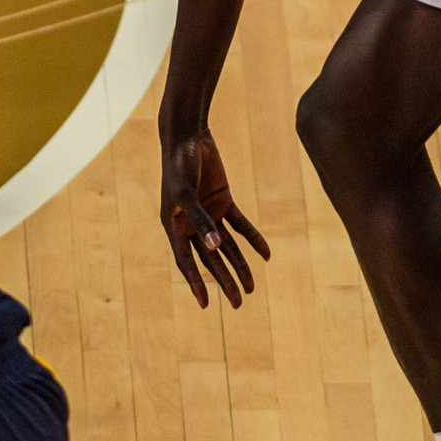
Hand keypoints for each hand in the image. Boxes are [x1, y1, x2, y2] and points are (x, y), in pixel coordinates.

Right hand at [159, 131, 270, 306]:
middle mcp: (191, 223)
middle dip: (224, 280)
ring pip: (227, 246)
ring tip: (252, 287)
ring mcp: (209, 213)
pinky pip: (241, 225)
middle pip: (211, 258)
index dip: (196, 283)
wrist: (188, 136)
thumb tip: (215, 247)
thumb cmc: (179, 164)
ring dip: (240, 264)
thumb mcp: (186, 194)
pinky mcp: (223, 201)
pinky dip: (253, 239)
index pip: (186, 261)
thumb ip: (201, 220)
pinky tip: (266, 254)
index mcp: (174, 225)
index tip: (207, 304)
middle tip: (239, 303)